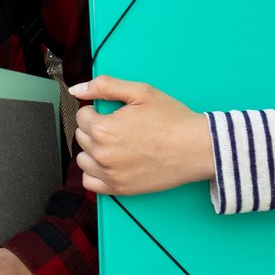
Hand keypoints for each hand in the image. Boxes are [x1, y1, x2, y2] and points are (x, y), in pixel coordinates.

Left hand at [69, 76, 214, 195]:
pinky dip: (96, 172)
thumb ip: (105, 86)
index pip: (82, 116)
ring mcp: (110, 174)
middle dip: (96, 129)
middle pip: (81, 137)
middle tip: (120, 128)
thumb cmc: (172, 120)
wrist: (198, 148)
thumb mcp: (140, 92)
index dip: (98, 112)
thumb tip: (76, 89)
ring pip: (83, 159)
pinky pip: (90, 182)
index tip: (114, 114)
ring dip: (93, 150)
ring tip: (117, 144)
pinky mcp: (119, 188)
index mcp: (104, 128)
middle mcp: (102, 153)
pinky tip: (111, 163)